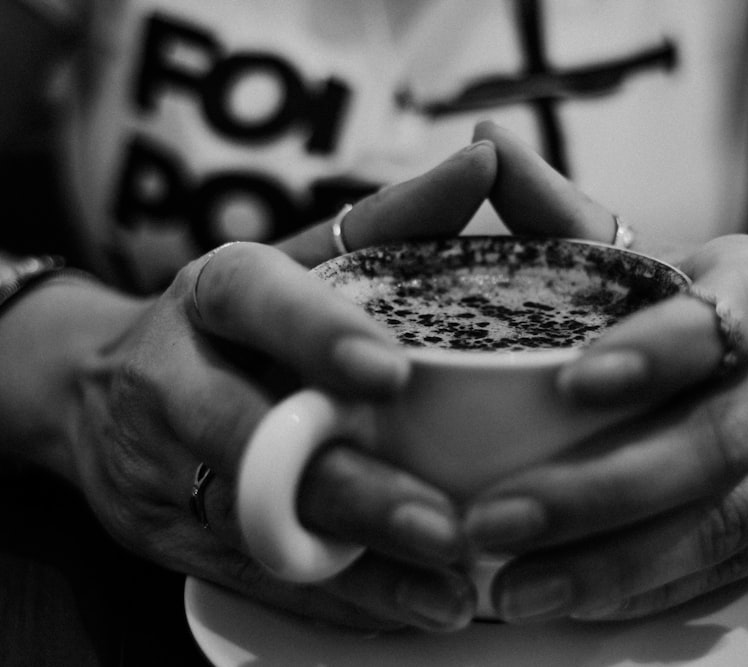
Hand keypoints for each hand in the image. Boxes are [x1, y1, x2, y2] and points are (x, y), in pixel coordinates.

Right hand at [64, 142, 497, 630]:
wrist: (101, 391)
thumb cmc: (235, 320)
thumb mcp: (297, 259)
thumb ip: (391, 221)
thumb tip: (486, 162)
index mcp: (212, 294)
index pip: (256, 300)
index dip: (316, 333)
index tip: (391, 373)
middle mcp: (178, 379)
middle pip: (252, 436)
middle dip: (350, 488)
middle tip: (445, 523)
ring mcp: (165, 468)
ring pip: (256, 527)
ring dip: (356, 568)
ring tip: (449, 588)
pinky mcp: (173, 538)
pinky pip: (255, 579)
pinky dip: (337, 603)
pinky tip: (413, 611)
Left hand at [463, 121, 747, 621]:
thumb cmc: (732, 307)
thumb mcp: (673, 255)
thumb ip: (573, 222)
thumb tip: (483, 156)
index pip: (717, 321)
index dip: (653, 353)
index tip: (571, 384)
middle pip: (709, 442)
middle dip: (598, 489)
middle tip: (493, 520)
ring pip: (720, 522)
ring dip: (612, 564)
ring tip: (515, 589)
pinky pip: (727, 570)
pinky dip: (646, 591)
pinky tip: (571, 602)